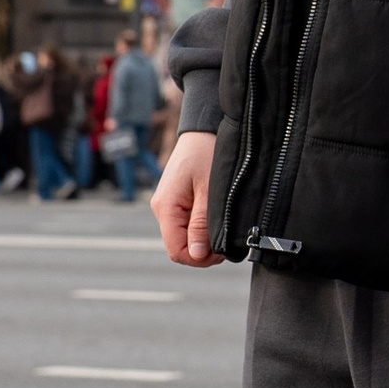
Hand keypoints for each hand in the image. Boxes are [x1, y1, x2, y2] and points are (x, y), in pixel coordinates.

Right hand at [152, 126, 217, 266]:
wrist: (202, 129)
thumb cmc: (206, 153)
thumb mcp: (209, 191)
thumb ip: (202, 224)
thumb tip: (197, 255)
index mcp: (166, 207)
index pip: (176, 251)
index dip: (199, 258)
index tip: (221, 251)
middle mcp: (161, 209)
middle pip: (179, 247)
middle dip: (203, 250)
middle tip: (227, 241)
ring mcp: (168, 205)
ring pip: (183, 237)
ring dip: (203, 238)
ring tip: (222, 226)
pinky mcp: (175, 201)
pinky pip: (185, 224)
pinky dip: (201, 227)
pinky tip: (215, 217)